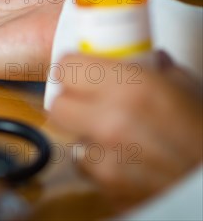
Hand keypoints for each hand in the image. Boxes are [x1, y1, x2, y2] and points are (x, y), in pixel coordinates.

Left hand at [50, 52, 202, 207]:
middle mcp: (109, 122)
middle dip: (71, 101)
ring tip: (117, 136)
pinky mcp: (106, 187)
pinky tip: (125, 160)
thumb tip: (134, 55)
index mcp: (130, 88)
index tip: (80, 71)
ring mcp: (105, 159)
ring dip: (86, 134)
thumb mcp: (184, 86)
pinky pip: (87, 166)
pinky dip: (100, 162)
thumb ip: (150, 68)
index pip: (66, 67)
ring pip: (70, 138)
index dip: (74, 68)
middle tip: (90, 102)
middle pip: (57, 105)